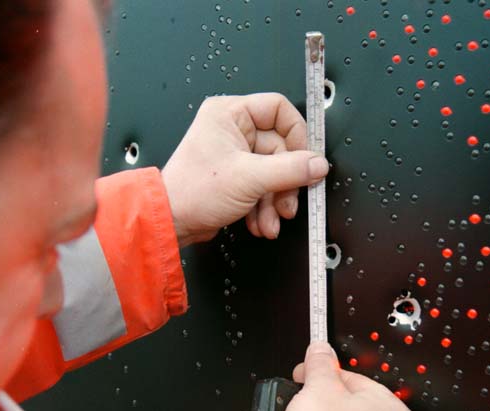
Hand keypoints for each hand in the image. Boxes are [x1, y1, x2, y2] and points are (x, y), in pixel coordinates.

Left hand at [161, 93, 329, 246]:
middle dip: (285, 182)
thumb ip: (290, 170)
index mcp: (230, 114)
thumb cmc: (191, 192)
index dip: (297, 135)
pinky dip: (265, 207)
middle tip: (288, 202)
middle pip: (280, 148)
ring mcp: (234, 155)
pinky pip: (263, 187)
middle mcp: (232, 130)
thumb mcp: (249, 178)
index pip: (279, 109)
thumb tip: (318, 164)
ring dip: (276, 200)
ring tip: (273, 219)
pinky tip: (262, 222)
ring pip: (274, 172)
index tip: (306, 160)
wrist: (171, 222)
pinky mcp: (235, 177)